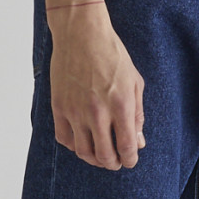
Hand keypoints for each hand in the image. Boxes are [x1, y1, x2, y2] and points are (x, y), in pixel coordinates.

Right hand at [50, 10, 145, 169]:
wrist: (82, 34)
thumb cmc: (112, 55)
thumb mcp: (134, 82)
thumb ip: (137, 114)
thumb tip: (139, 141)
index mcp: (121, 105)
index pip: (127, 147)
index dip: (130, 159)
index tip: (130, 160)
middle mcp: (97, 111)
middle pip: (104, 156)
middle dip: (113, 164)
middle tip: (116, 162)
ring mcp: (75, 110)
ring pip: (83, 152)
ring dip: (93, 159)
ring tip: (100, 155)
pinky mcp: (59, 106)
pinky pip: (64, 138)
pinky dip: (74, 146)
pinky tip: (82, 140)